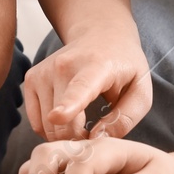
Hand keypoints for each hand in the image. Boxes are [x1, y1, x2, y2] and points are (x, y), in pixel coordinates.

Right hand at [23, 22, 152, 140]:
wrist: (99, 33)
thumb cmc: (123, 65)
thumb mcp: (141, 91)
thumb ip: (124, 119)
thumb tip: (97, 140)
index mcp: (96, 67)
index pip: (80, 87)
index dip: (69, 104)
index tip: (59, 116)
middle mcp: (64, 66)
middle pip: (61, 121)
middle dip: (77, 140)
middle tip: (95, 134)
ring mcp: (44, 72)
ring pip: (47, 126)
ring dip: (64, 136)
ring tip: (83, 125)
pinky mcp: (32, 79)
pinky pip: (36, 122)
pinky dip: (50, 129)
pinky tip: (67, 121)